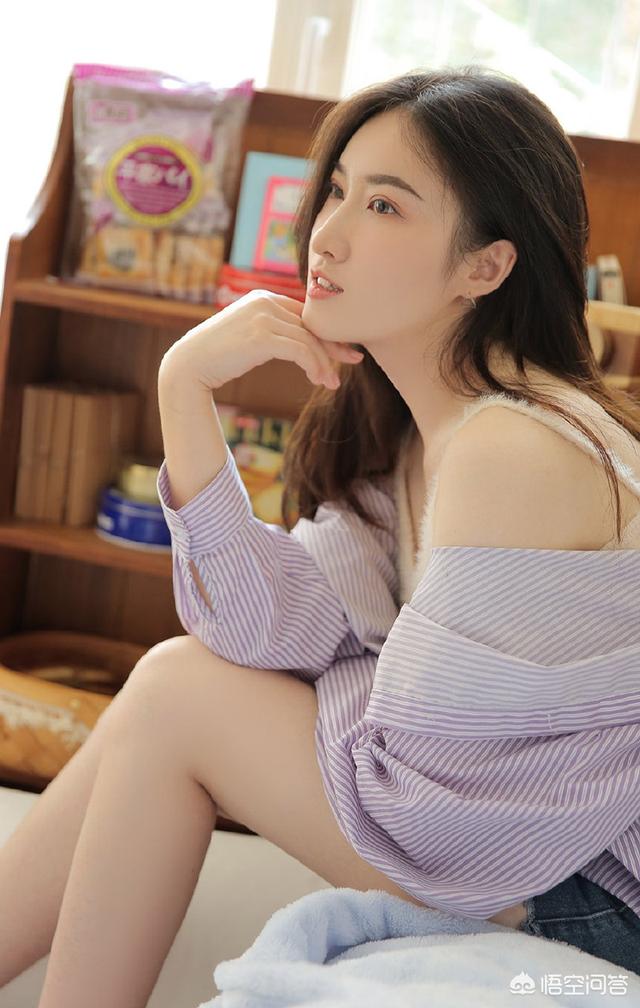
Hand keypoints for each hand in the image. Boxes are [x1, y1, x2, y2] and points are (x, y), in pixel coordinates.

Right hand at [160, 289, 363, 391]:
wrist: (189, 365)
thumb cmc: (218, 357)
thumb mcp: (249, 338)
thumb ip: (272, 333)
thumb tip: (301, 346)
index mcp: (263, 298)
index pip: (305, 315)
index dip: (328, 333)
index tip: (345, 350)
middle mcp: (265, 301)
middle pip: (311, 325)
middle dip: (334, 346)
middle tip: (353, 362)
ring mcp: (262, 317)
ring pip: (308, 340)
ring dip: (324, 363)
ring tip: (331, 383)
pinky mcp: (261, 336)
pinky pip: (300, 350)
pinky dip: (314, 366)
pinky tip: (318, 380)